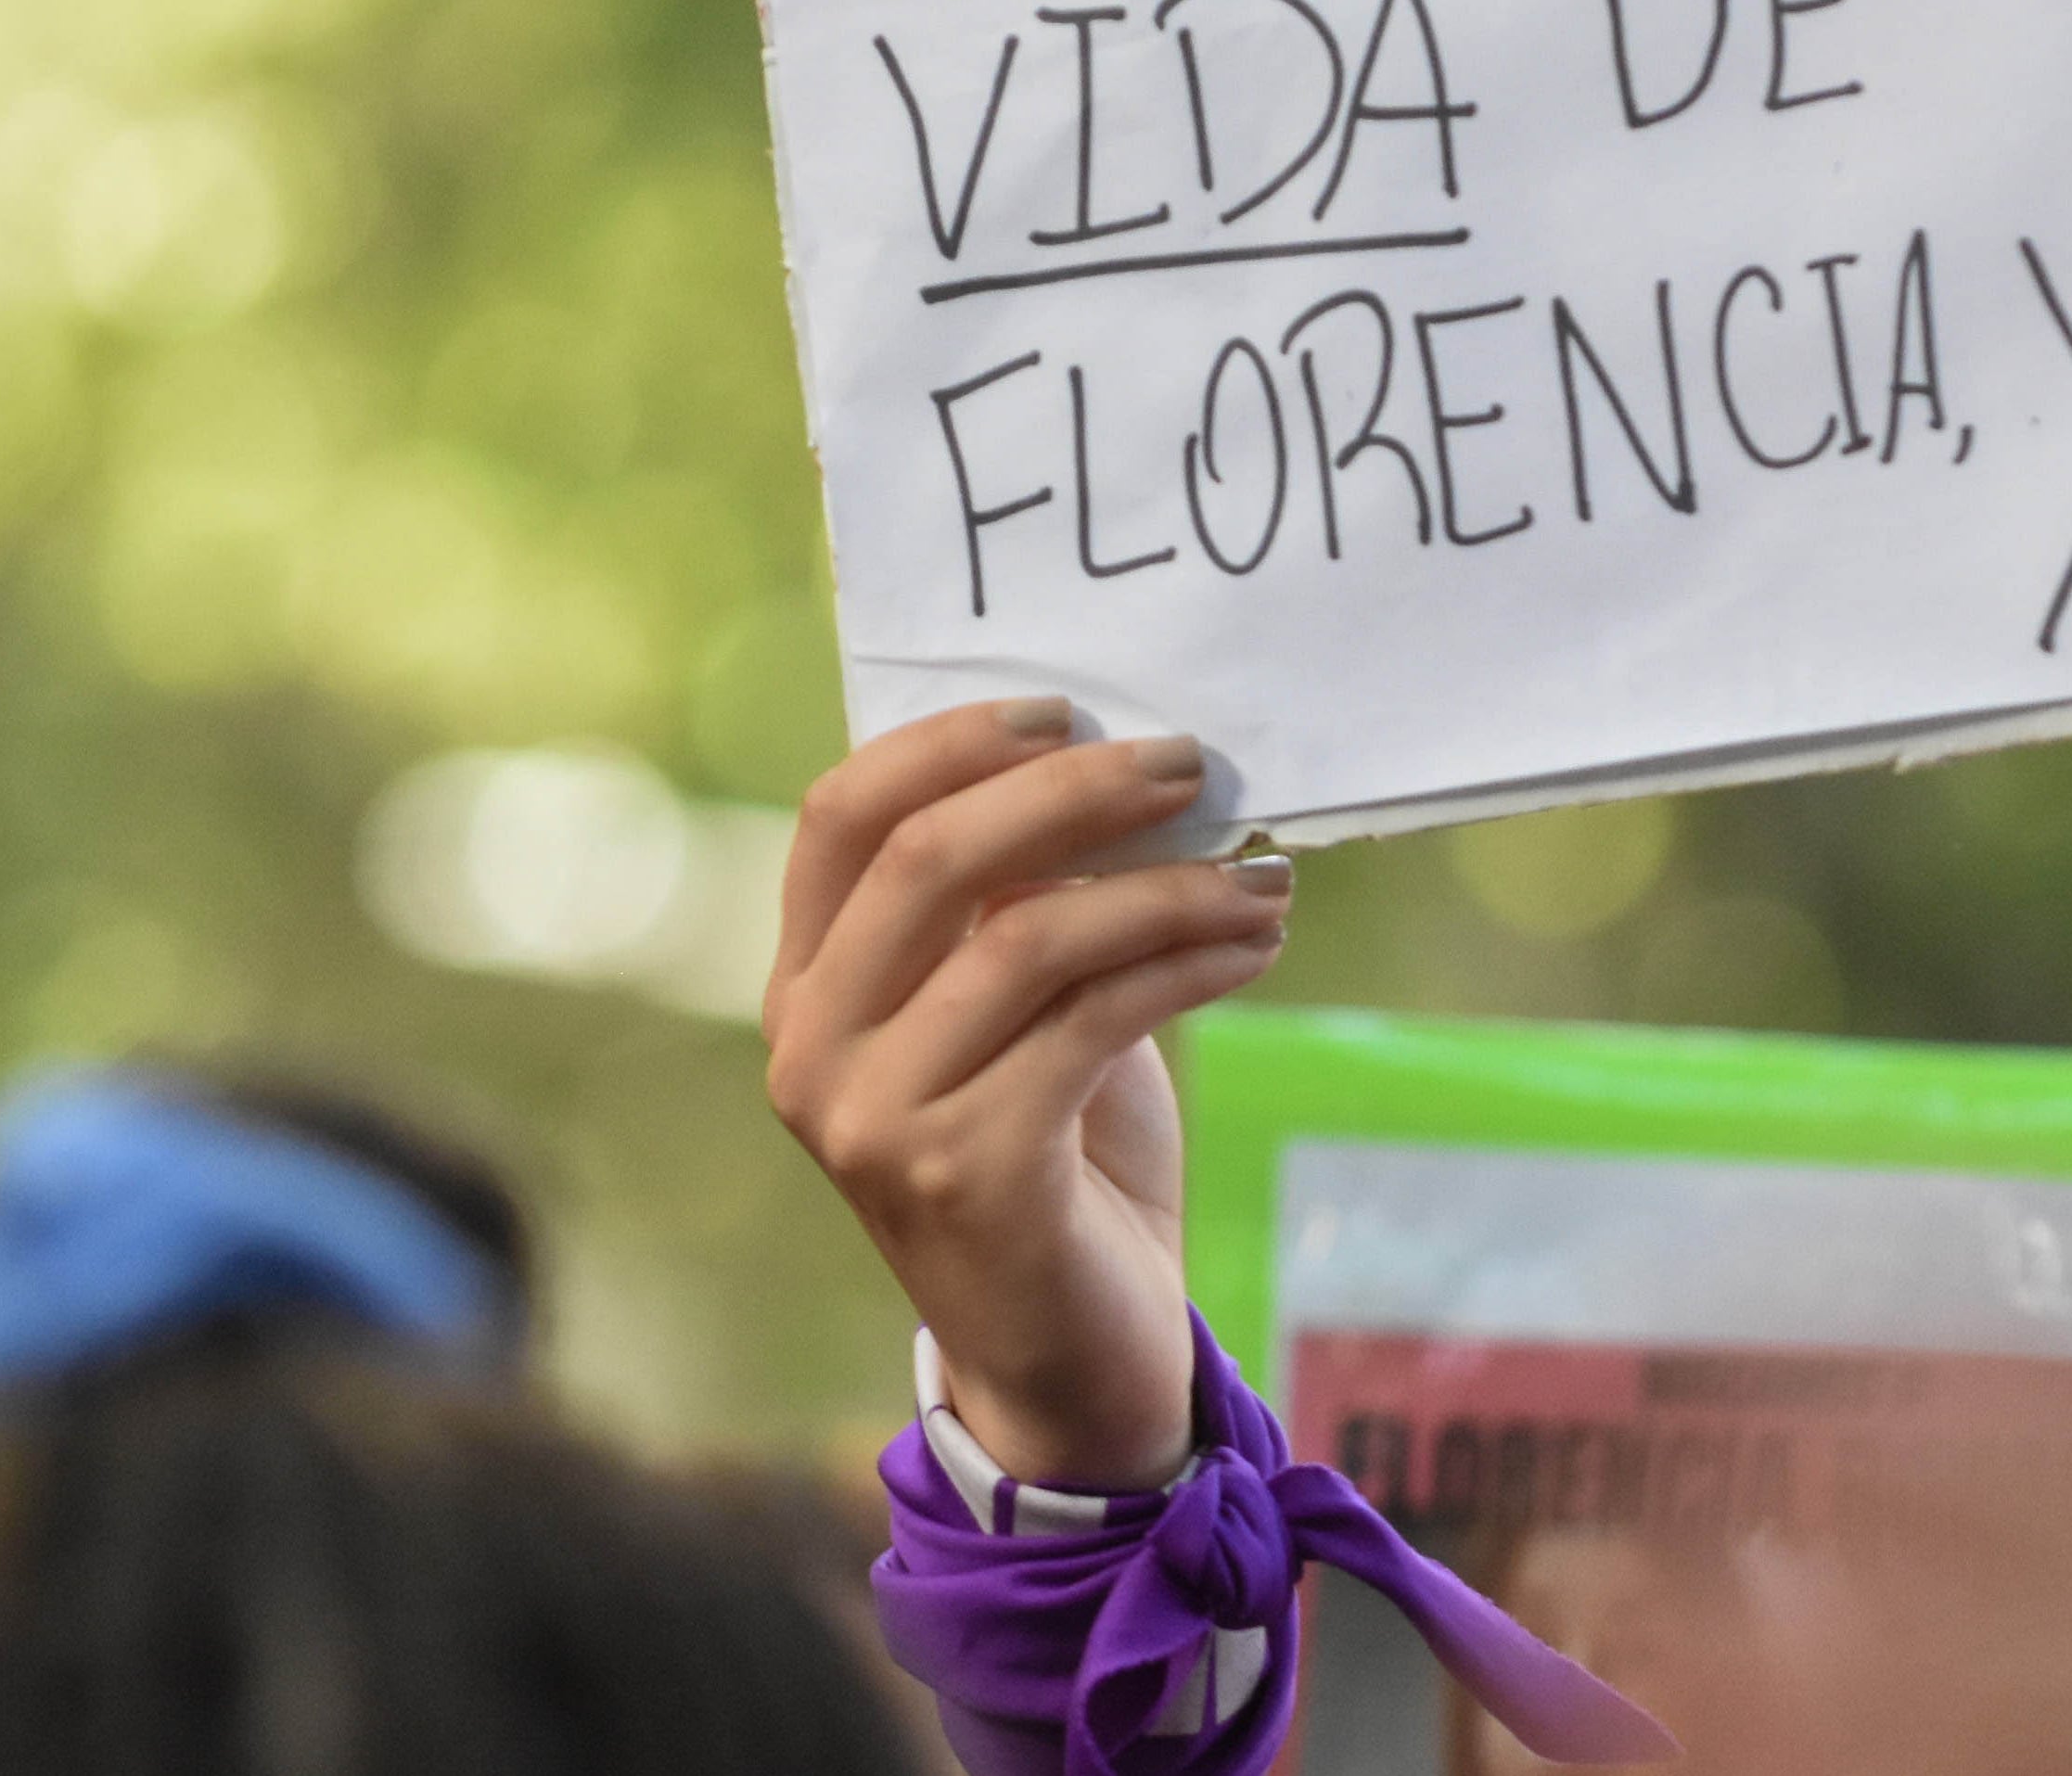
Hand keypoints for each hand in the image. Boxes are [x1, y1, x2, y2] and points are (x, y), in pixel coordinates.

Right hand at [763, 699, 1291, 1489]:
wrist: (1071, 1362)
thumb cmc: (1056, 1160)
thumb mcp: (1020, 1014)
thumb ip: (1019, 903)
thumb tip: (1119, 764)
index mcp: (808, 989)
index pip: (841, 818)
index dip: (948, 743)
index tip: (1065, 708)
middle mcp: (813, 1050)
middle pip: (929, 857)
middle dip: (1074, 791)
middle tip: (1192, 765)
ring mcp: (877, 1120)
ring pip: (1027, 936)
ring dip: (1167, 887)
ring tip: (1263, 876)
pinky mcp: (969, 1172)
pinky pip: (1094, 1020)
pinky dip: (1187, 963)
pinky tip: (1254, 945)